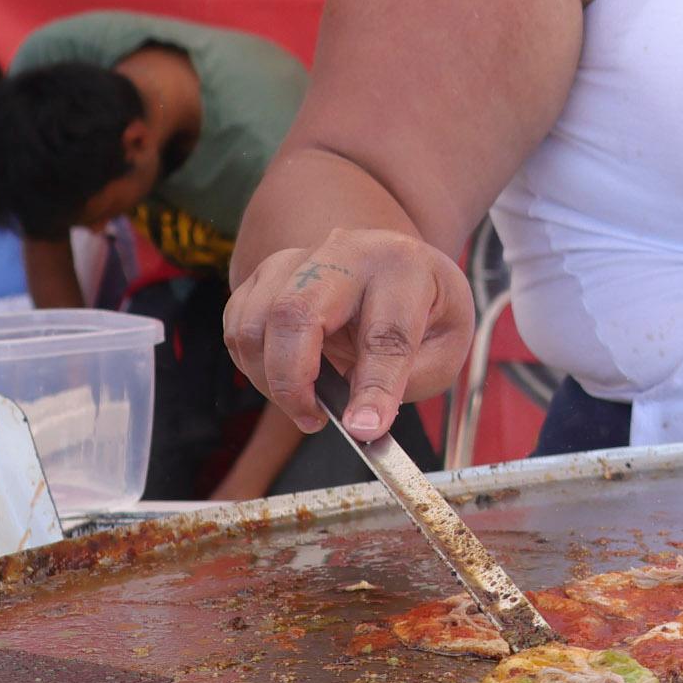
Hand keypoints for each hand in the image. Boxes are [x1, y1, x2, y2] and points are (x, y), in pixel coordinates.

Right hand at [225, 230, 473, 439]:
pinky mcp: (265, 275)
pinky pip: (237, 326)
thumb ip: (409, 381)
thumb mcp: (445, 345)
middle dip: (293, 380)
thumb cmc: (425, 310)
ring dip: (270, 379)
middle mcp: (346, 252)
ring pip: (255, 322)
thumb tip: (360, 423)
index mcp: (404, 266)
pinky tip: (287, 377)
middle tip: (314, 418)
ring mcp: (298, 259)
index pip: (386, 334)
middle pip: (295, 313)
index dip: (374, 388)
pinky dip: (253, 364)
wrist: (397, 267)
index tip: (365, 430)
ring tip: (307, 403)